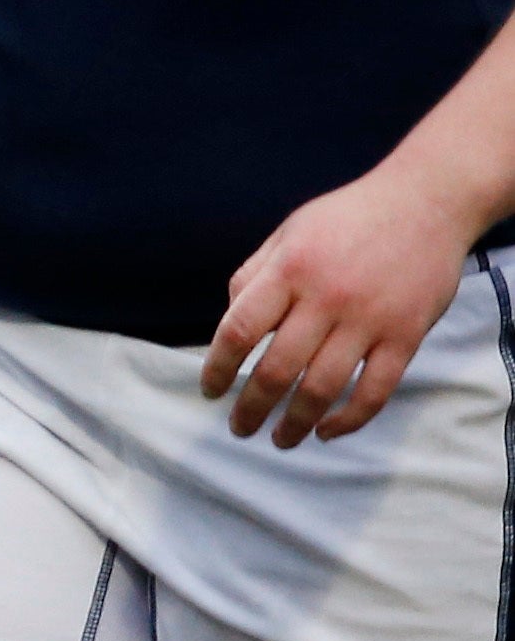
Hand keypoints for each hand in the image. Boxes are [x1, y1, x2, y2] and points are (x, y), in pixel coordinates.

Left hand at [206, 161, 484, 447]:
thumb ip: (254, 277)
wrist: (429, 200)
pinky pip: (375, 390)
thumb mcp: (289, 233)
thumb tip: (228, 327)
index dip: (217, 369)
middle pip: (276, 370)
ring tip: (279, 440)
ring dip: (295, 423)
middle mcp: (326, 298)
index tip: (210, 390)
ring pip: (322, 388)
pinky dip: (349, 420)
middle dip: (251, 408)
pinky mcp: (406, 335)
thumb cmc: (349, 218)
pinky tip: (327, 431)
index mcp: (290, 270)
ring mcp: (369, 319)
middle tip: (239, 427)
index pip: (238, 331)